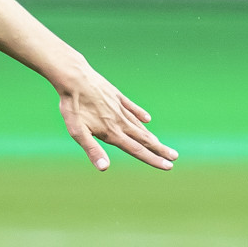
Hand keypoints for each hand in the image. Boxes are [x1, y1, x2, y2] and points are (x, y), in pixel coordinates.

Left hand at [56, 65, 177, 171]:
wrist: (74, 78)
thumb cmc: (73, 106)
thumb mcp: (77, 132)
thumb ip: (92, 149)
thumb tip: (104, 168)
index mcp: (112, 132)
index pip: (137, 150)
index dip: (153, 159)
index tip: (168, 166)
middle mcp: (120, 121)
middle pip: (144, 139)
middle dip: (159, 149)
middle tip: (174, 156)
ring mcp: (120, 108)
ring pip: (139, 125)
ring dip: (151, 136)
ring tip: (160, 144)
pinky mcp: (117, 96)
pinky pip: (132, 108)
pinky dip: (140, 114)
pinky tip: (147, 119)